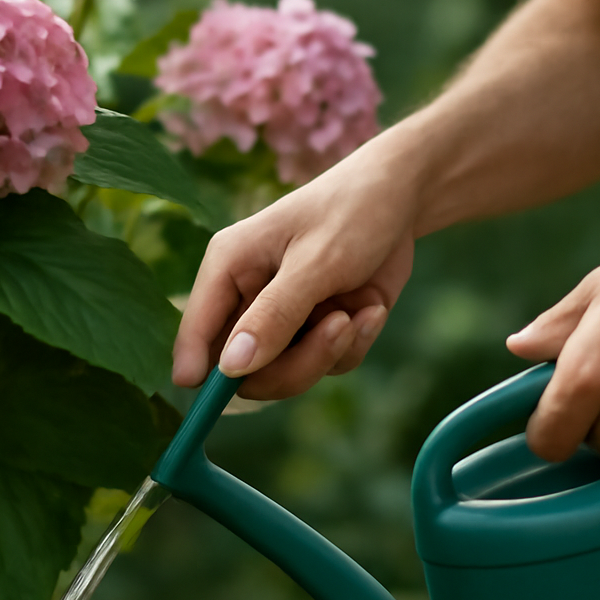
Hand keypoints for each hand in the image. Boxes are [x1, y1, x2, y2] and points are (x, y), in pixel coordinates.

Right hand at [172, 136, 414, 398]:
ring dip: (330, 351)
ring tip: (359, 311)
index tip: (209, 401)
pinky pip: (326, 365)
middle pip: (245, 369)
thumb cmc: (351, 212)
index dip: (198, 370)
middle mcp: (247, 296)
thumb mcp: (315, 263)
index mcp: (228, 267)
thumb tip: (230, 368)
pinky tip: (370, 307)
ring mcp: (282, 317)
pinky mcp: (316, 329)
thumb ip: (273, 316)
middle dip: (294, 363)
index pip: (196, 331)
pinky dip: (353, 343)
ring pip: (288, 374)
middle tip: (336, 330)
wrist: (402, 198)